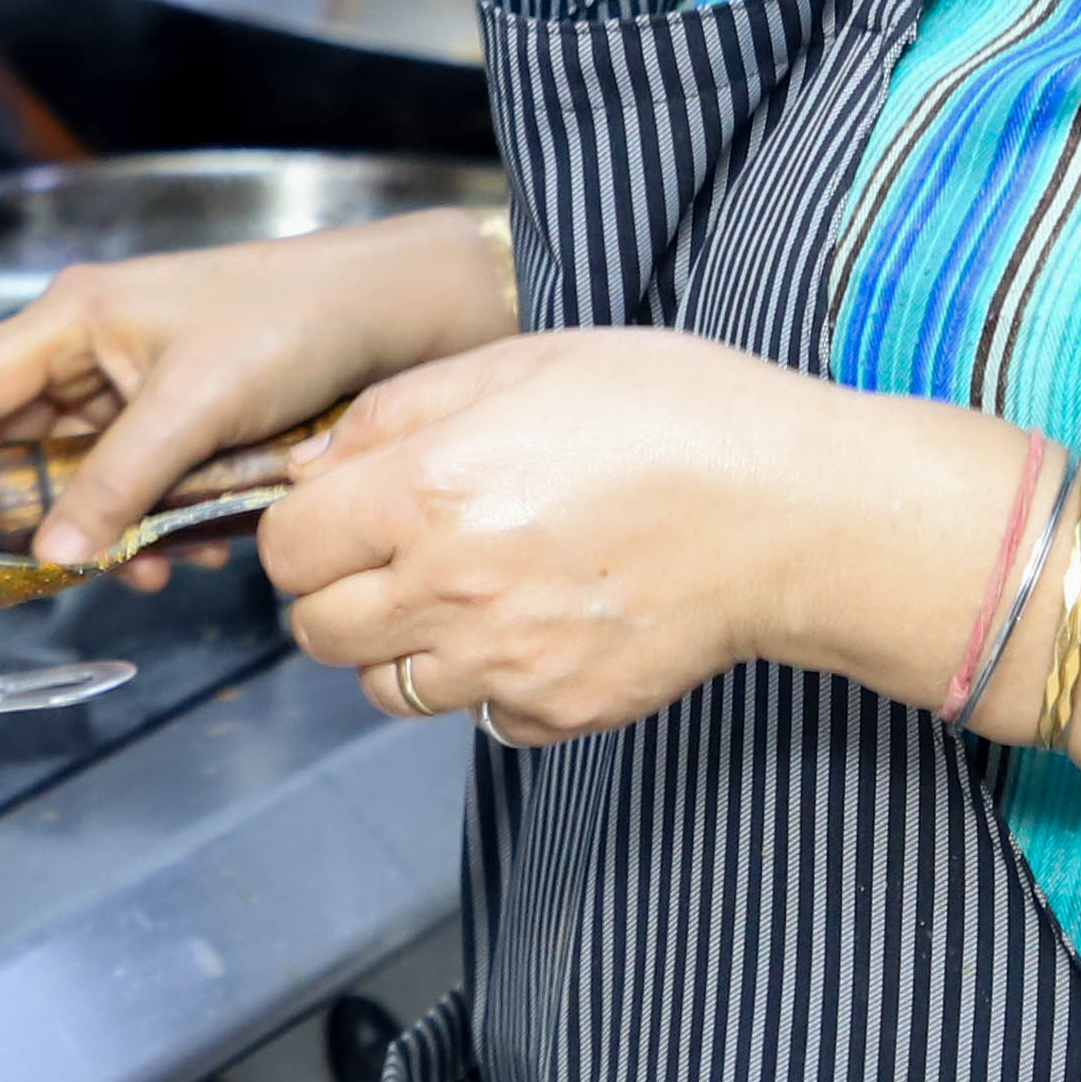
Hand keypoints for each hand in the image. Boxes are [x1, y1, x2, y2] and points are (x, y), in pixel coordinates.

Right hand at [0, 213, 516, 564]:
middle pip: (17, 449)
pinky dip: (160, 522)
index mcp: (74, 318)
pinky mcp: (183, 420)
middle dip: (32, 516)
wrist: (397, 317)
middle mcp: (94, 350)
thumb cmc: (293, 319)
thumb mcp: (191, 408)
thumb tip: (50, 553)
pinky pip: (140, 488)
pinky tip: (201, 541)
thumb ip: (113, 483)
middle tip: (33, 568)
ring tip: (157, 558)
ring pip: (83, 481)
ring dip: (111, 530)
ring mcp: (138, 387)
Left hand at [255, 328, 1022, 744]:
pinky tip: (532, 628)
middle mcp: (453, 589)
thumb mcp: (525, 362)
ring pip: (383, 688)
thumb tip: (321, 461)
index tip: (339, 513)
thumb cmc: (675, 415)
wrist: (793, 510)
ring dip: (401, 646)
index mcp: (428, 492)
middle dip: (336, 591)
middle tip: (390, 555)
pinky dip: (488, 687)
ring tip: (463, 592)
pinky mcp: (561, 711)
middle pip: (315, 630)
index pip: (287, 546)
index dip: (305, 526)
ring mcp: (506, 663)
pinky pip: (478, 719)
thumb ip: (402, 411)